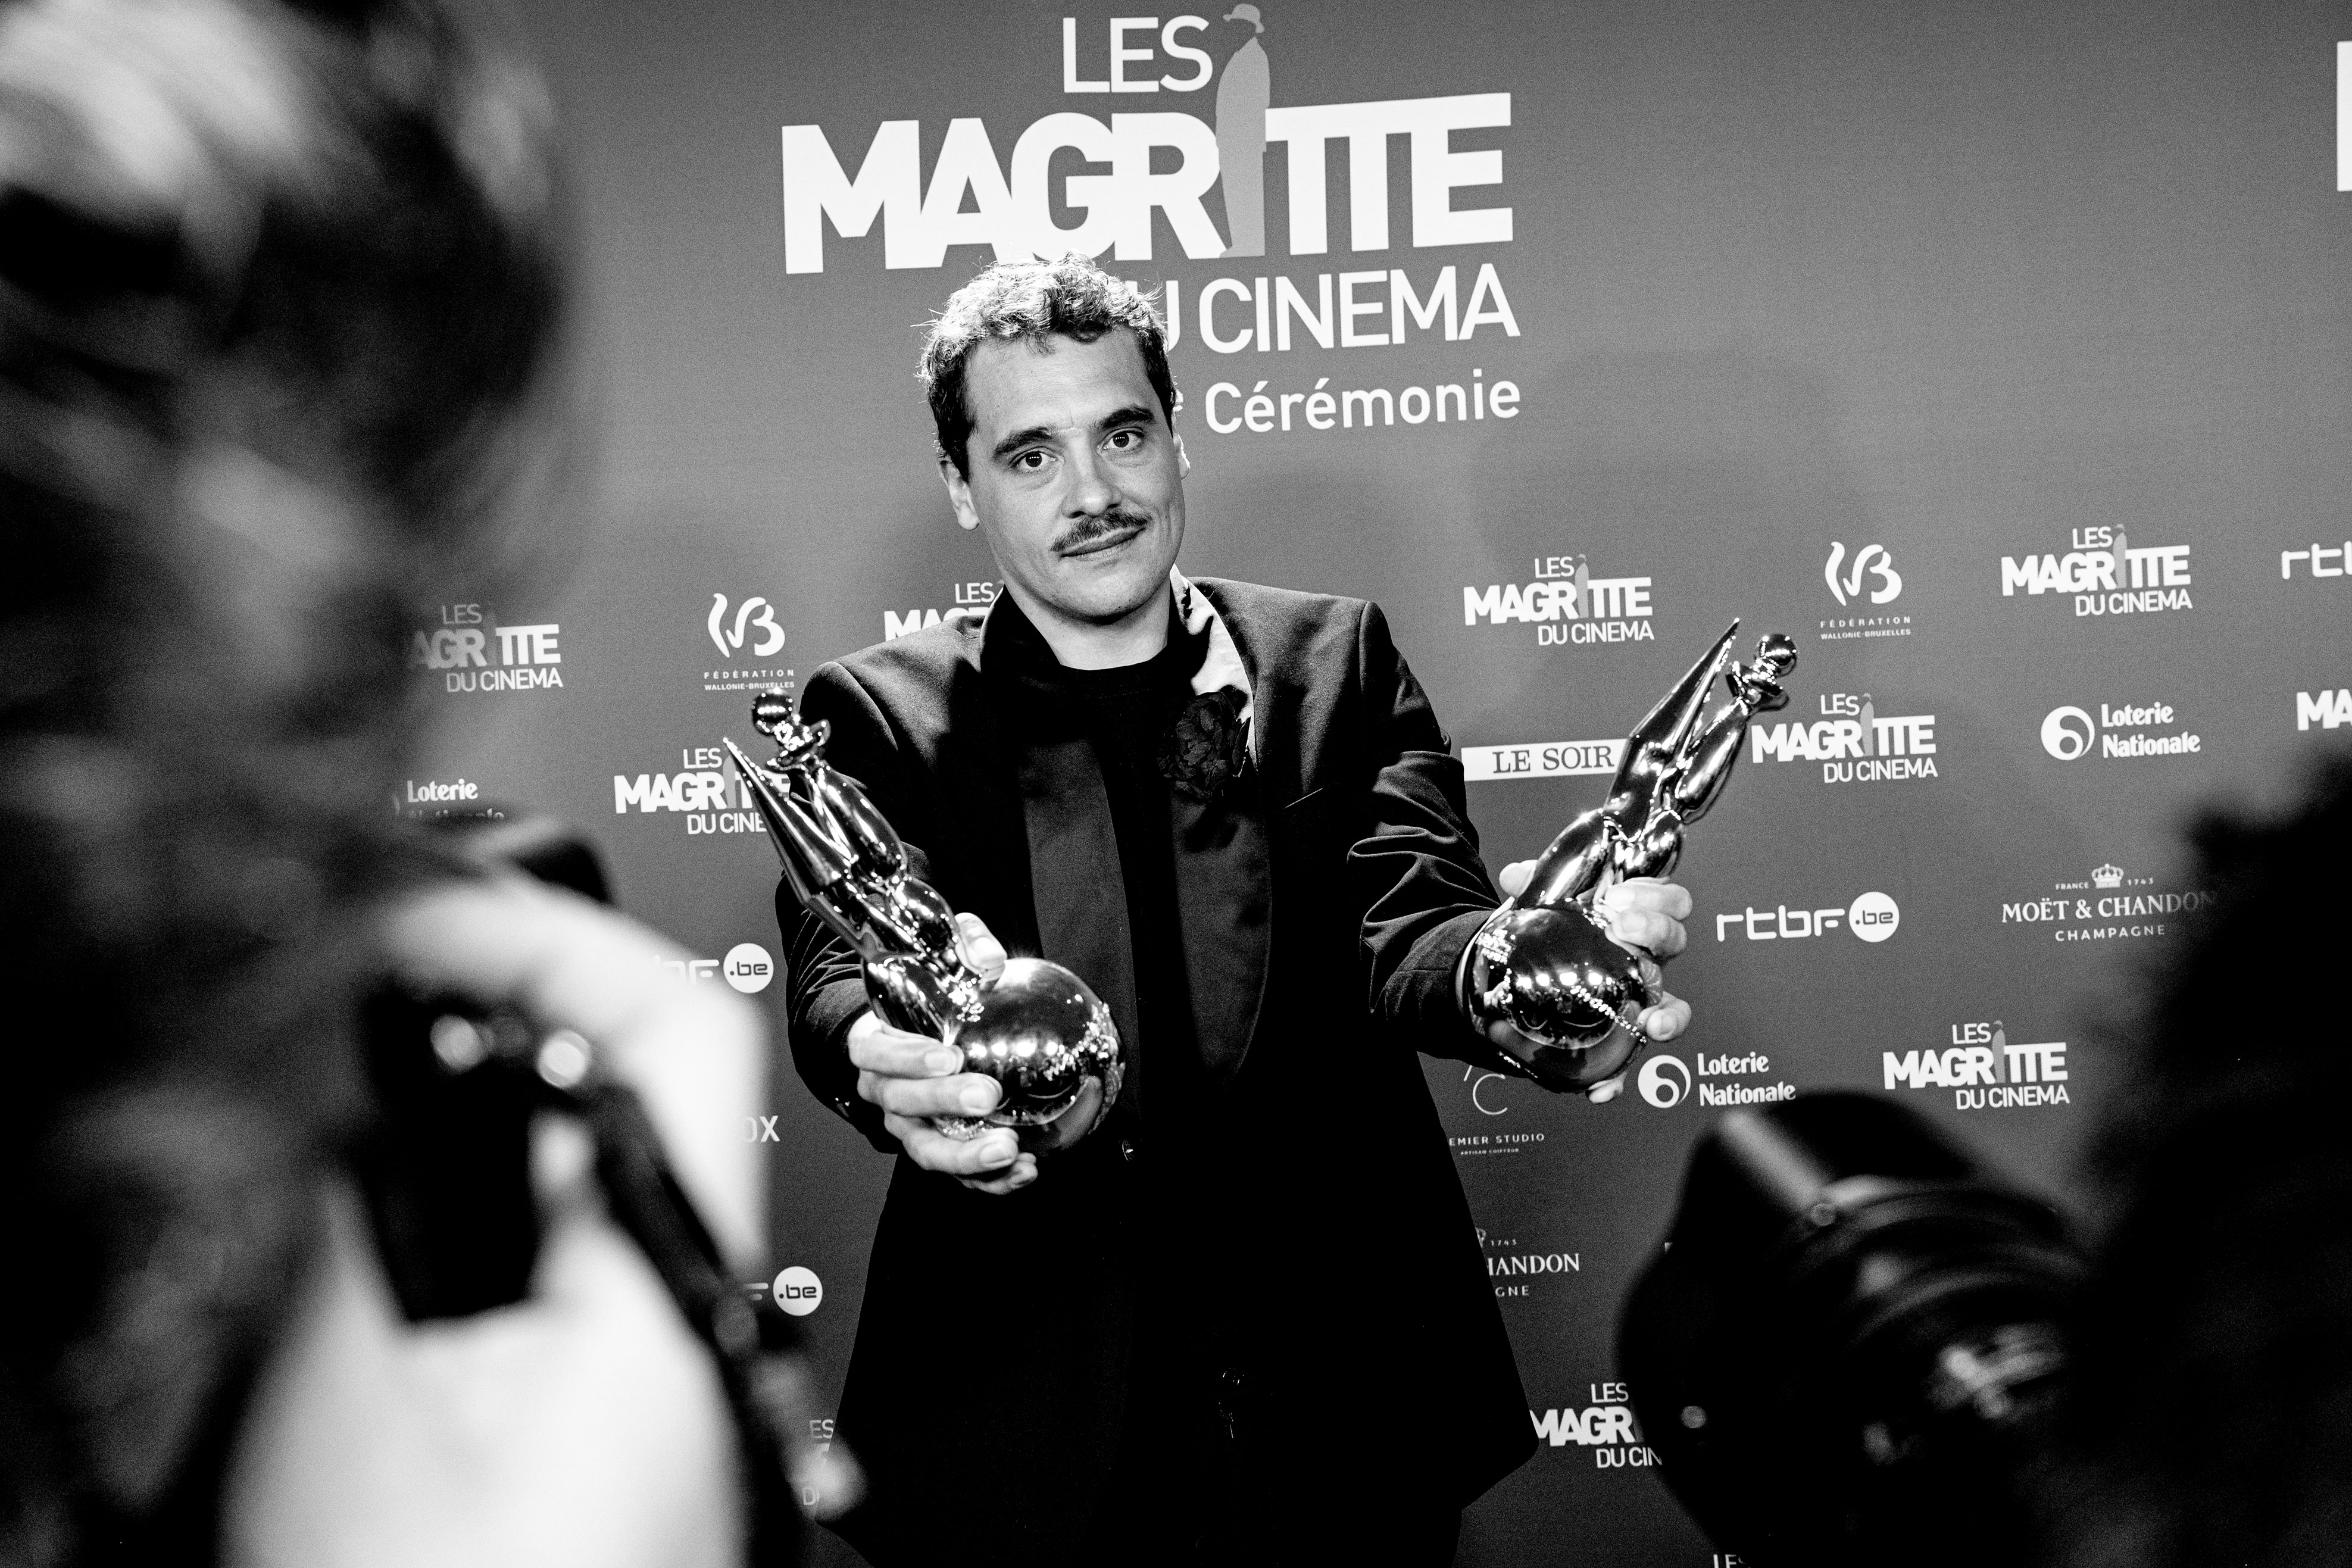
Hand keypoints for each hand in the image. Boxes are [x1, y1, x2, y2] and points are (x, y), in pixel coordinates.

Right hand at [227, 875, 857, 1567]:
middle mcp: (683, 1322)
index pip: (677, 1029)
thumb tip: (364, 1063)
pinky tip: (372, 1250)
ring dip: (458, 1134)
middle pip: (613, 1097)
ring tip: (344, 1105)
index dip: (551, 941)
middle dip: (481, 1031)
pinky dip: (459, 1233)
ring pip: (562, 1188)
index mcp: (672, 1286)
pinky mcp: (587, 1435)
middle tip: (354, 996)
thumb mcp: (358, 1396)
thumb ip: (371, 1202)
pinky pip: (536, 1285)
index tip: (426, 911)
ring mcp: (643, 1382)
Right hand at [848, 913, 1038, 1194]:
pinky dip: (989, 1179)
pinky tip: (1024, 1170)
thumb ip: (965, 945)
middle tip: (987, 1096)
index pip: (877, 1053)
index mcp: (874, 1043)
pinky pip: (956, 1173)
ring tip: (1008, 1150)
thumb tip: (991, 960)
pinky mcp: (936, 1148)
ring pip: (925, 1149)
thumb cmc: (925, 997)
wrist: (913, 1036)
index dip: (908, 1058)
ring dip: (966, 1157)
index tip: (947, 1056)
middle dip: (945, 1103)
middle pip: (903, 1104)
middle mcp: (884, 1090)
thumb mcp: (941, 956)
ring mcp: (907, 1125)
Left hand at [1497, 864, 1693, 1096]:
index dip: (1654, 895)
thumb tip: (1515, 875)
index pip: (1670, 900)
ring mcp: (1638, 1001)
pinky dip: (1616, 1081)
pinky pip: (1628, 1064)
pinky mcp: (1618, 1039)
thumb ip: (1534, 887)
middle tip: (1624, 929)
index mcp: (1636, 920)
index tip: (1620, 896)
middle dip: (1656, 932)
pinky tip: (1601, 1090)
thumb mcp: (1544, 904)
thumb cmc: (1556, 933)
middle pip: (1674, 942)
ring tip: (1651, 1023)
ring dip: (1667, 1017)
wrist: (1526, 975)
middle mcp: (1646, 960)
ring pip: (1672, 1008)